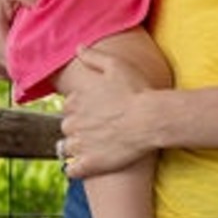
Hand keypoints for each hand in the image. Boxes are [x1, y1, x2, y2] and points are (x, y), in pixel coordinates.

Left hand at [58, 44, 161, 177]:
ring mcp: (81, 144)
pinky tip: (81, 167)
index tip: (93, 112)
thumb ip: (94, 57)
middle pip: (67, 127)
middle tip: (94, 130)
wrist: (151, 119)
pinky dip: (74, 169)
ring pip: (66, 148)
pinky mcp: (91, 163)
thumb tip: (78, 47)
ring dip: (73, 148)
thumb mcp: (116, 66)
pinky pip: (72, 170)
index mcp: (76, 102)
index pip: (68, 107)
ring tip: (89, 148)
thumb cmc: (137, 91)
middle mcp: (74, 123)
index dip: (80, 110)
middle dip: (77, 128)